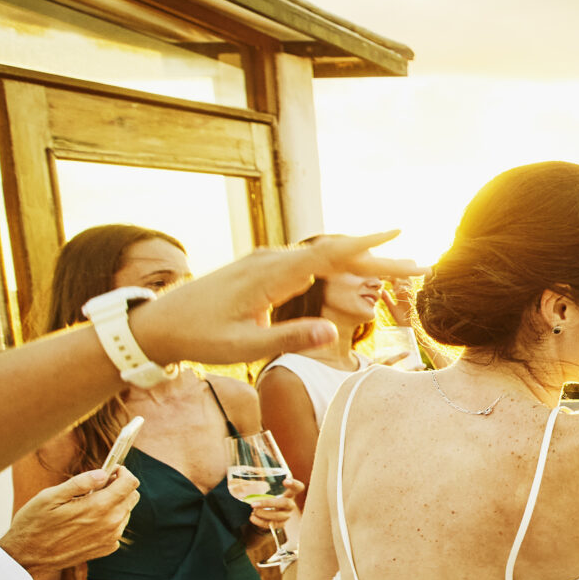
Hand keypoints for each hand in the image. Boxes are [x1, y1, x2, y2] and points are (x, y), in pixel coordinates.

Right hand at [0, 469, 138, 571]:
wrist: (27, 556)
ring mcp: (110, 538)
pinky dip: (109, 519)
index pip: (130, 483)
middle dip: (119, 486)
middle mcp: (111, 524)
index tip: (110, 469)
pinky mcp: (106, 548)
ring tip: (88, 503)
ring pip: (126, 512)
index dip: (122, 472)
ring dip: (114, 503)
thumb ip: (80, 482)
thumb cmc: (35, 523)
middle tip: (97, 485)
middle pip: (132, 496)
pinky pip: (118, 527)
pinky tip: (88, 520)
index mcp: (99, 507)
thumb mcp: (51, 496)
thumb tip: (103, 473)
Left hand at [132, 233, 425, 367]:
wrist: (158, 323)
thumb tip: (331, 330)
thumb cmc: (198, 338)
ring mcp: (266, 262)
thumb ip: (287, 339)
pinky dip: (340, 262)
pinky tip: (356, 268)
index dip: (366, 243)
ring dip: (363, 259)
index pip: (327, 254)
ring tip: (399, 266)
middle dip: (380, 256)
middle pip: (334, 252)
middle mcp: (271, 260)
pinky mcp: (263, 268)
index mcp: (269, 275)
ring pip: (324, 255)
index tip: (399, 232)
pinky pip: (310, 260)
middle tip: (420, 263)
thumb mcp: (242, 347)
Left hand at [243, 480, 301, 529]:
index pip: (298, 488)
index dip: (294, 484)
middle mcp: (290, 505)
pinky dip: (260, 522)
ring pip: (278, 516)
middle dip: (268, 504)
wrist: (268, 515)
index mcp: (289, 493)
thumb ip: (257, 484)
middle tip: (253, 504)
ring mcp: (286, 515)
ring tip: (253, 511)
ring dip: (263, 514)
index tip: (285, 481)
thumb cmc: (267, 498)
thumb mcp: (266, 490)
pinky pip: (272, 525)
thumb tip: (234, 475)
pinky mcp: (281, 524)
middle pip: (285, 503)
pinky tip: (252, 518)